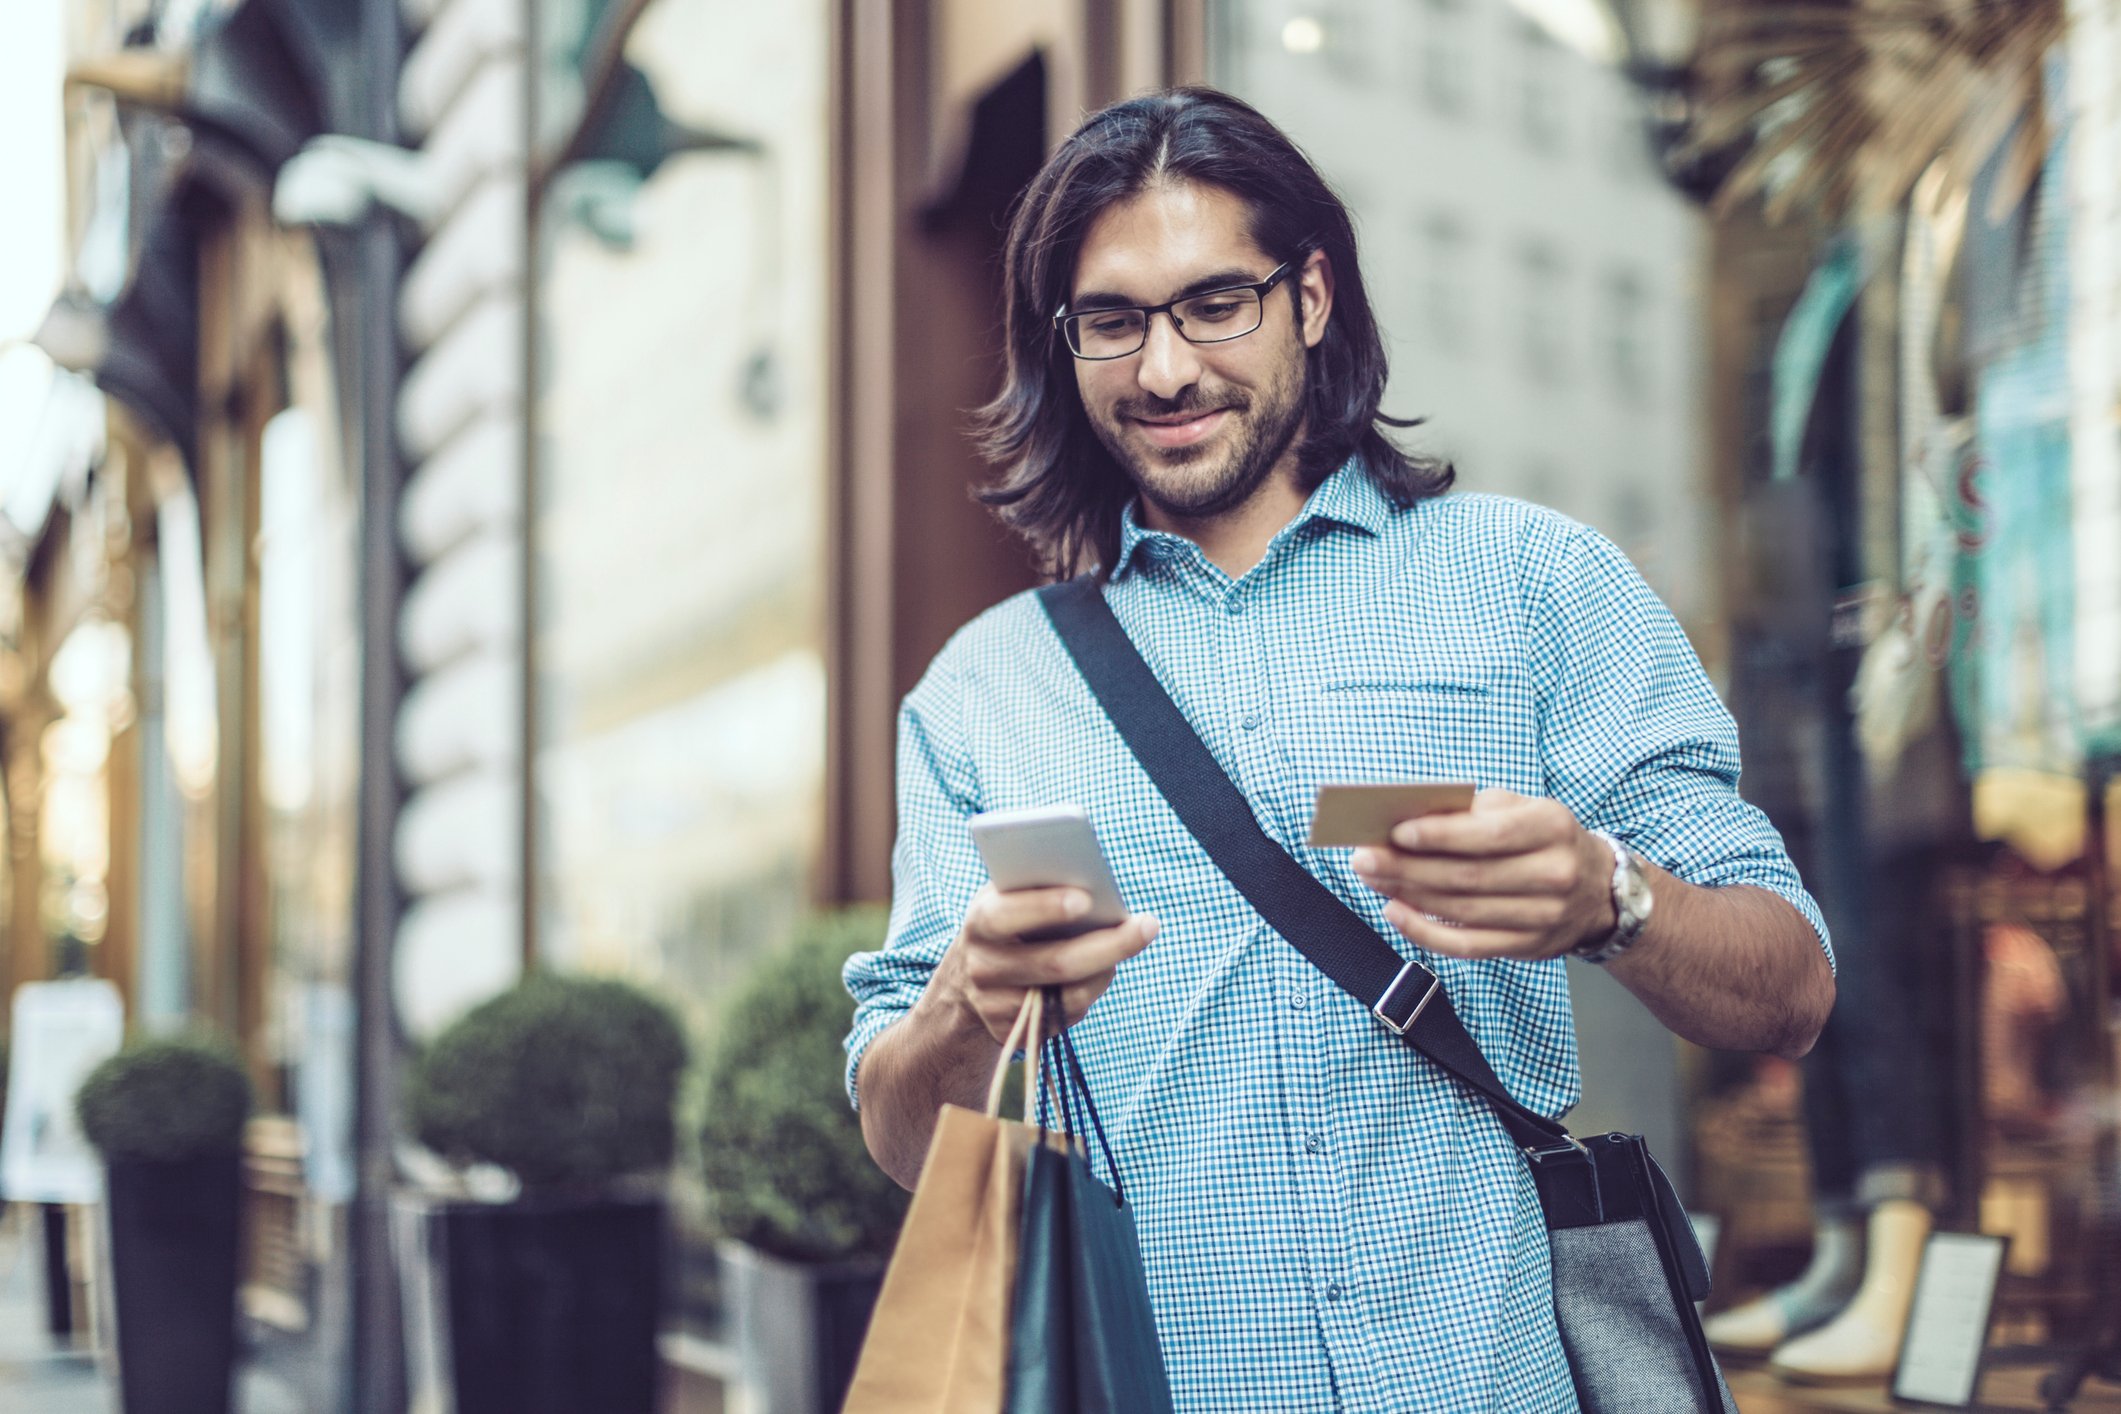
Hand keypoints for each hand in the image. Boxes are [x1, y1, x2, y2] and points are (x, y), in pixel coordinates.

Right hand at [927, 885, 1160, 1043]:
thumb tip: (1095, 886)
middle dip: (1108, 945)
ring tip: (1134, 941)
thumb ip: (1038, 888)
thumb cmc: (1008, 921)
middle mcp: (983, 968)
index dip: (1043, 908)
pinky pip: (1066, 1016)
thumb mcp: (1009, 895)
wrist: (968, 979)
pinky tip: (1102, 970)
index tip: (1085, 898)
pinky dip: (1091, 991)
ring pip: (1068, 996)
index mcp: (979, 923)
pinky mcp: (1013, 1035)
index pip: (1006, 916)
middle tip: (1148, 925)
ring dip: (1107, 970)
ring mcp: (996, 1007)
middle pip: (1054, 964)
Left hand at [1349, 789, 1616, 961]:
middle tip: (1364, 858)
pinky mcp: (1527, 947)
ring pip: (1462, 911)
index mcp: (1552, 827)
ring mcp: (1544, 916)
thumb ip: (1471, 810)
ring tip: (1373, 878)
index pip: (1490, 834)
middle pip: (1468, 876)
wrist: (1597, 890)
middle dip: (1408, 867)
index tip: (1395, 831)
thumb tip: (1405, 821)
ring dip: (1408, 895)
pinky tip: (1395, 912)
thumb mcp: (1521, 808)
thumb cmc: (1541, 838)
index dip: (1440, 834)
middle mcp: (1554, 874)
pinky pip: (1467, 946)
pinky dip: (1425, 932)